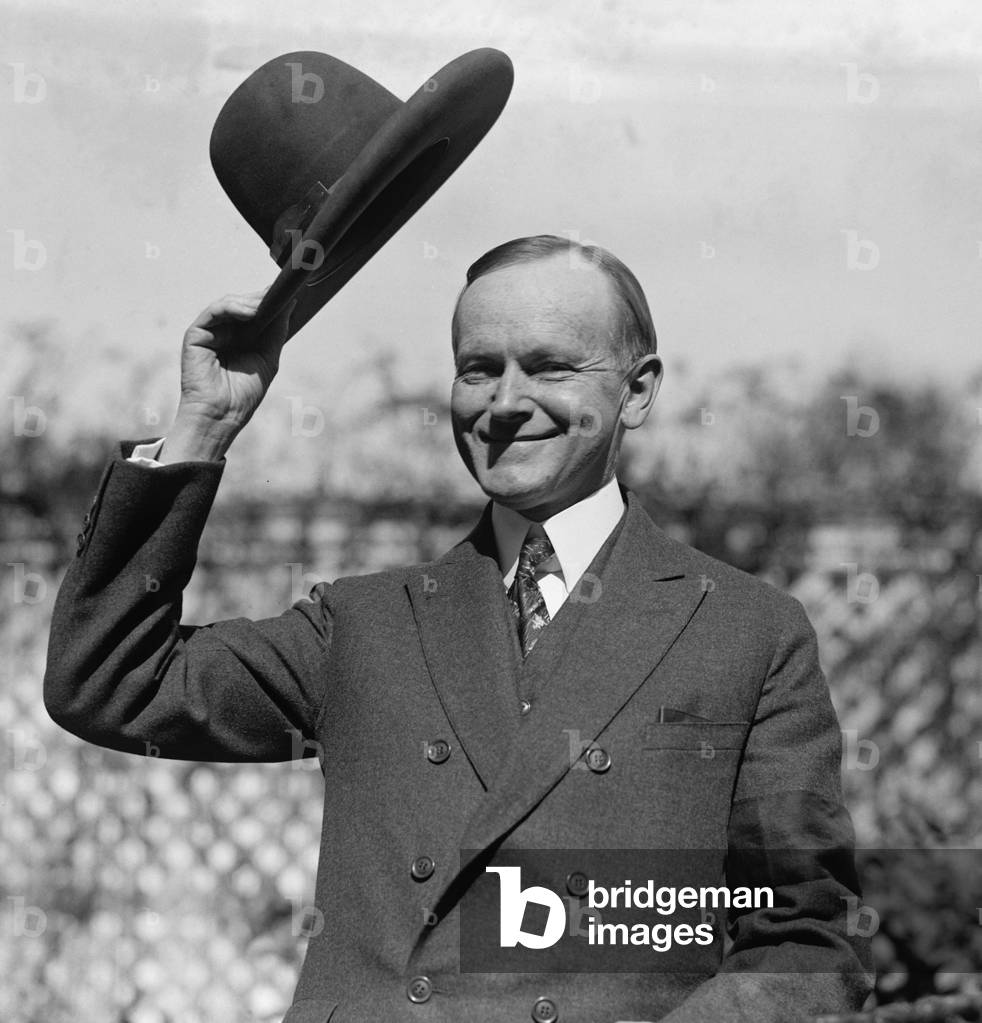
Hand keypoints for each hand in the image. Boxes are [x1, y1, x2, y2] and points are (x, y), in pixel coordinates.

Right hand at [160, 289, 295, 462]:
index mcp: (240, 337)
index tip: (289, 292)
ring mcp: (210, 331)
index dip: (270, 301)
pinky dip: (233, 307)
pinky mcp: (196, 334)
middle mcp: (224, 331)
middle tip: (281, 292)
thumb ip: (276, 331)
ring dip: (250, 302)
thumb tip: (289, 304)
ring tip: (268, 304)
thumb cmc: (243, 394)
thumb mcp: (268, 358)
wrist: (222, 416)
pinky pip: (215, 312)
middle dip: (262, 298)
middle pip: (243, 304)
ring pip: (229, 304)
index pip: (255, 312)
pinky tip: (251, 312)